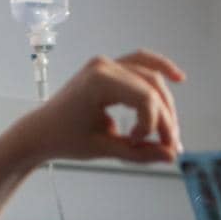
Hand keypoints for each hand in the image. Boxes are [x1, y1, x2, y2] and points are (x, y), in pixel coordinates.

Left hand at [18, 50, 184, 166]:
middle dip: (166, 117)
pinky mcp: (109, 67)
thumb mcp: (104, 149)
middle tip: (170, 145)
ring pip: (150, 76)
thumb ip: (139, 153)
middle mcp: (104, 66)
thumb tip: (169, 156)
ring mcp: (106, 63)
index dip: (155, 124)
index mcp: (98, 82)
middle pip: (151, 86)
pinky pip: (140, 63)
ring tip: (170, 131)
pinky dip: (159, 69)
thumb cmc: (65, 139)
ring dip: (165, 103)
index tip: (145, 144)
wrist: (42, 130)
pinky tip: (178, 78)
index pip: (144, 98)